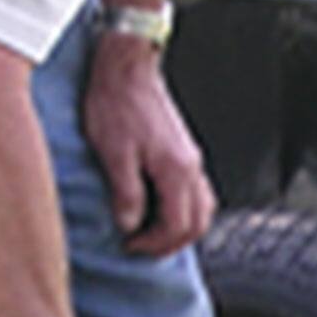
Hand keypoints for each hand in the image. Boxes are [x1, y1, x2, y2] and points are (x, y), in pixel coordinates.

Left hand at [81, 31, 216, 255]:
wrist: (126, 68)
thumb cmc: (117, 105)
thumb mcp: (114, 154)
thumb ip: (126, 194)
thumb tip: (130, 225)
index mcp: (176, 170)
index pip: (177, 225)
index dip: (154, 244)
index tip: (129, 244)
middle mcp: (191, 167)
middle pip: (198, 223)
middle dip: (171, 244)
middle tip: (142, 248)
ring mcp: (191, 159)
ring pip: (203, 209)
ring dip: (181, 228)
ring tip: (152, 233)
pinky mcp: (185, 152)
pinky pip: (197, 193)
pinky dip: (185, 210)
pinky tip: (162, 209)